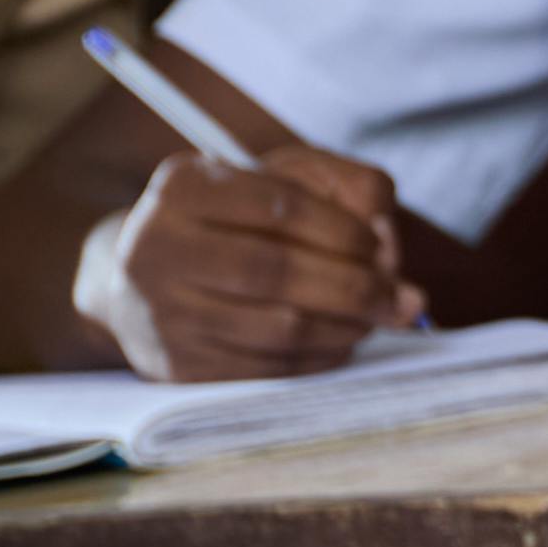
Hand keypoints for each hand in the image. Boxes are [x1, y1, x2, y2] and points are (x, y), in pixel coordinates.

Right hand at [119, 145, 425, 376]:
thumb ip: (349, 186)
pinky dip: (320, 357)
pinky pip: (267, 369)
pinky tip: (341, 340)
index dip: (345, 230)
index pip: (281, 207)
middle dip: (356, 287)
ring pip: (278, 327)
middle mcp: (155, 247)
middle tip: (402, 297)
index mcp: (182, 186)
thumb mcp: (287, 177)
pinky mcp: (175, 366)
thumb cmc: (236, 219)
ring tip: (378, 316)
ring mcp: (160, 311)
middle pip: (277, 272)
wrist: (145, 279)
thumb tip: (388, 239)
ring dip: (346, 326)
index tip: (380, 245)